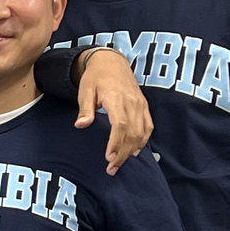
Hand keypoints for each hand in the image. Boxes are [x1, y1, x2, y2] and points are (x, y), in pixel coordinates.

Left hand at [72, 49, 152, 172]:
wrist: (111, 61)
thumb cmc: (96, 76)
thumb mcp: (85, 90)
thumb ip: (85, 109)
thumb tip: (81, 126)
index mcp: (117, 98)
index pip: (120, 125)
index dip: (116, 143)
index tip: (108, 158)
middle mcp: (132, 102)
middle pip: (132, 133)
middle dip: (122, 153)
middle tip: (111, 169)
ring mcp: (140, 104)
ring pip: (141, 132)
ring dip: (132, 150)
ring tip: (119, 163)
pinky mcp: (143, 105)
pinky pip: (148, 126)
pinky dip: (143, 140)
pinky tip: (135, 151)